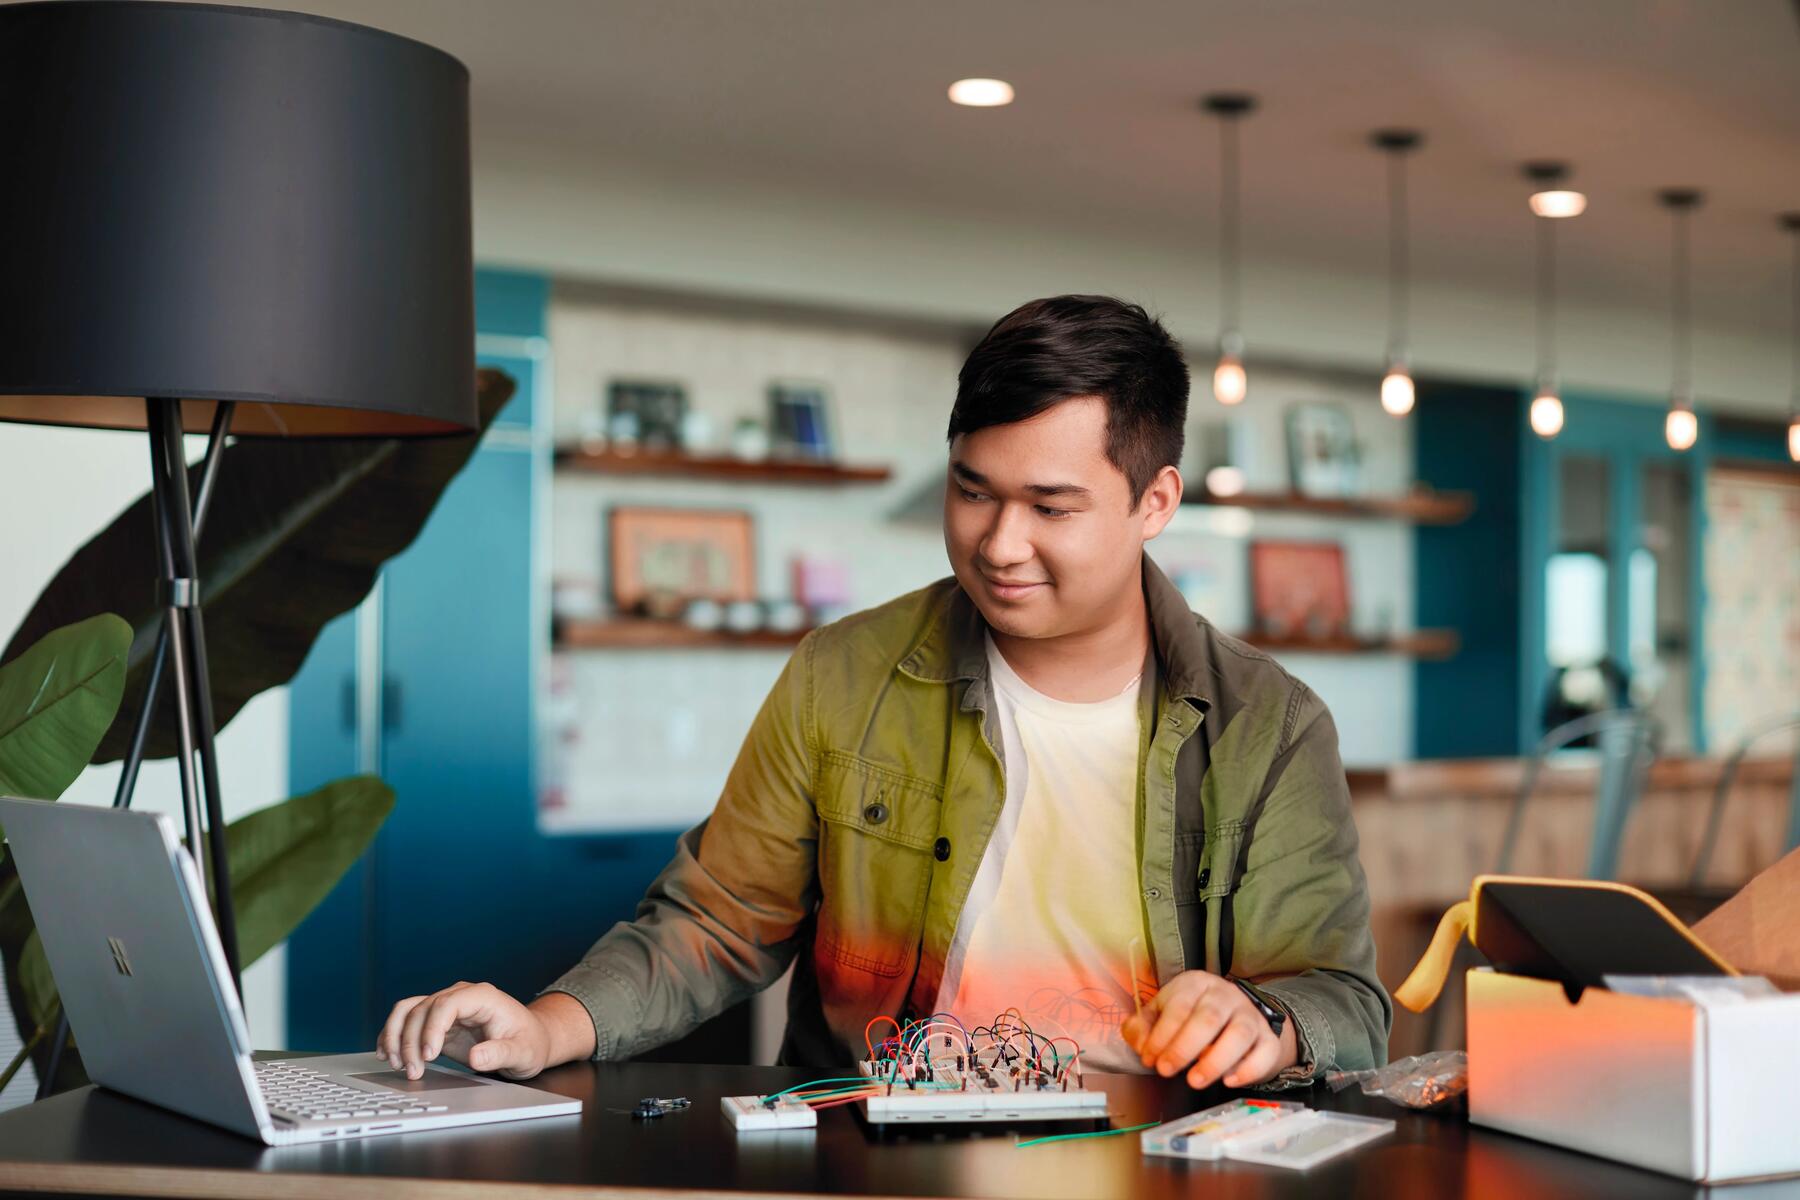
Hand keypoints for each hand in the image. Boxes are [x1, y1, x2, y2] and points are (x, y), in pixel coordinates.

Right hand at [376, 981, 563, 1080]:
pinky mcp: (438, 1021)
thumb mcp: (523, 1052)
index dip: (432, 1028)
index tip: (428, 1056)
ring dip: (396, 1036)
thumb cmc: (529, 1043)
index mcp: (482, 997)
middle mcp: (461, 996)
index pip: (446, 1004)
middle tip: (412, 1072)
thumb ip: (501, 1054)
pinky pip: (407, 1020)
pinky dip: (394, 1034)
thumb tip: (476, 1056)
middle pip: (423, 1009)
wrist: (531, 1040)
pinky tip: (387, 1053)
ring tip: (395, 1063)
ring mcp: (447, 1006)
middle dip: (412, 1041)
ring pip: (408, 1010)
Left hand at [1119, 971, 1297, 1088]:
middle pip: (1209, 1018)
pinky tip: (1230, 1081)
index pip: (1179, 1006)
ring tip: (1195, 1080)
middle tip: (1167, 1070)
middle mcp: (1225, 995)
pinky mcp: (1268, 1038)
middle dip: (1184, 1047)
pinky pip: (1265, 1052)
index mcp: (1195, 984)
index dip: (1161, 1035)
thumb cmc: (1190, 1017)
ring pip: (1239, 1034)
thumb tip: (1141, 1045)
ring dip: (1216, 1060)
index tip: (1150, 1059)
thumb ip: (1142, 1028)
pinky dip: (1249, 1069)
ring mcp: (1250, 1015)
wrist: (1234, 1018)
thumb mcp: (1161, 1014)